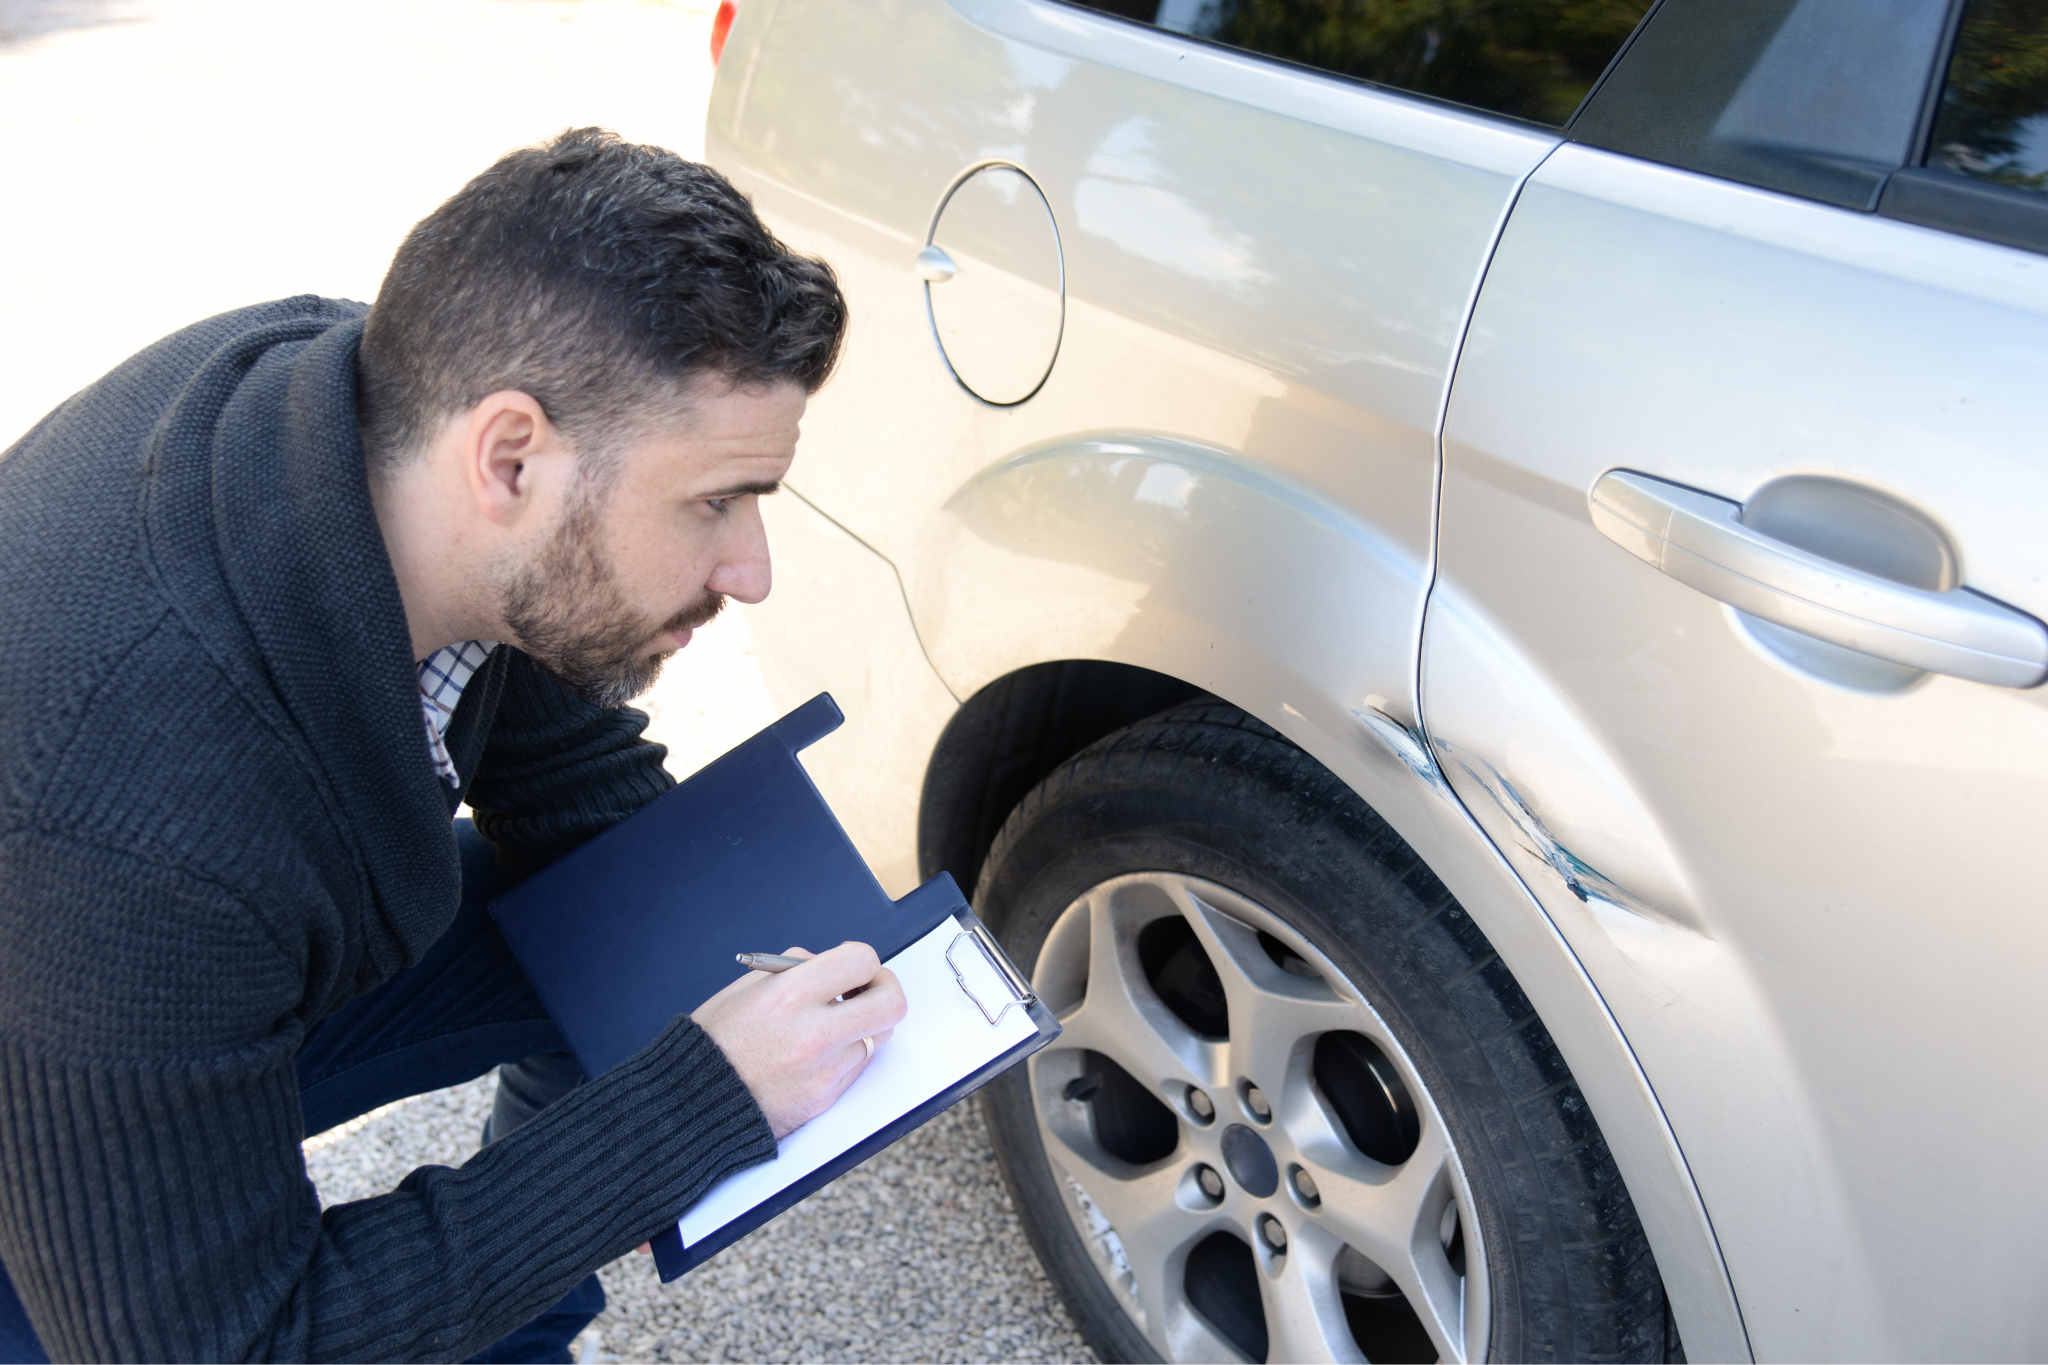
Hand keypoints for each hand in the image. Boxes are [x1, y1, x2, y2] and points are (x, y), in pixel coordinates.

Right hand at [690, 941, 904, 1138]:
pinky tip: (818, 1053)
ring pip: (878, 1037)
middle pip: (892, 1004)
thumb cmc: (715, 1043)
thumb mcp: (746, 988)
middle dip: (885, 991)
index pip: (862, 961)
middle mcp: (815, 1032)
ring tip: (831, 1026)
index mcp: (791, 994)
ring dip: (862, 1026)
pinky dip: (846, 1054)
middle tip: (868, 992)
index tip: (854, 969)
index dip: (863, 962)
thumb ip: (794, 969)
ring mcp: (825, 1069)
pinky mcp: (826, 1097)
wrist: (693, 1104)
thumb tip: (829, 964)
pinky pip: (858, 1066)